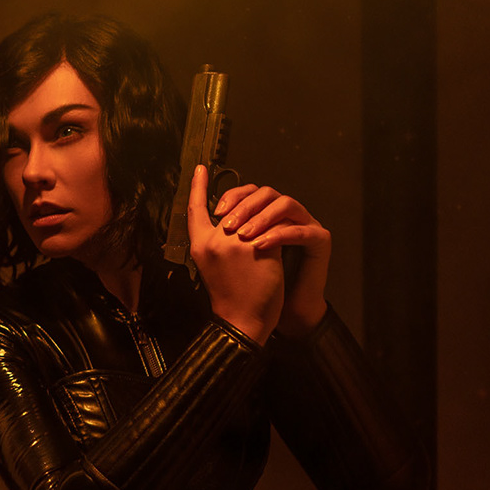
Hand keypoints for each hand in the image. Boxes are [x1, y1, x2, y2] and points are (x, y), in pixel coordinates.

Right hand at [188, 164, 282, 343]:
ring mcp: (235, 242)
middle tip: (261, 198)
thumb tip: (238, 219)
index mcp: (199, 245)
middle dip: (247, 202)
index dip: (197, 187)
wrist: (243, 320)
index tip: (201, 168)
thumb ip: (220, 242)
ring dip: (270, 217)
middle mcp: (214, 240)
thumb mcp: (214, 266)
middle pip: (232, 207)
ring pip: (257, 215)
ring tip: (282, 221)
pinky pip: (275, 227)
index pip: (195, 209)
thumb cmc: (230, 297)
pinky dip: (284, 230)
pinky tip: (294, 232)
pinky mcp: (258, 247)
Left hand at [211, 177, 330, 338]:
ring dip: (261, 218)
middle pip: (267, 193)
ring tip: (243, 236)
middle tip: (227, 225)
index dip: (231, 194)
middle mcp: (288, 215)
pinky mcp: (320, 239)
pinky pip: (300, 229)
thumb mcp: (235, 253)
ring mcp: (306, 224)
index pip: (251, 191)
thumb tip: (209, 212)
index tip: (216, 209)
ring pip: (285, 204)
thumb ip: (229, 231)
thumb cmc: (253, 286)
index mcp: (267, 215)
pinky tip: (260, 246)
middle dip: (244, 206)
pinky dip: (278, 235)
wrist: (274, 313)